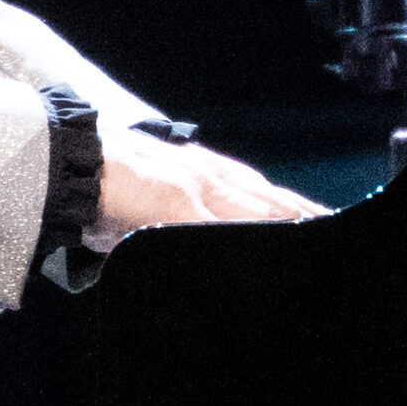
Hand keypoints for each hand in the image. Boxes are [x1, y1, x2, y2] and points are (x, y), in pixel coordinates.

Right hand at [83, 122, 329, 252]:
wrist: (70, 156)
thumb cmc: (107, 179)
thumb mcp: (154, 195)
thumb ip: (179, 216)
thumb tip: (194, 239)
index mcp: (204, 169)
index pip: (261, 190)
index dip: (294, 206)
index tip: (321, 220)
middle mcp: (207, 170)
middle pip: (270, 198)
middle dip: (305, 216)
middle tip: (336, 231)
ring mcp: (195, 182)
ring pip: (254, 207)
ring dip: (286, 223)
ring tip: (315, 237)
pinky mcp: (176, 197)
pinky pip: (216, 223)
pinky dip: (239, 236)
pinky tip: (259, 248)